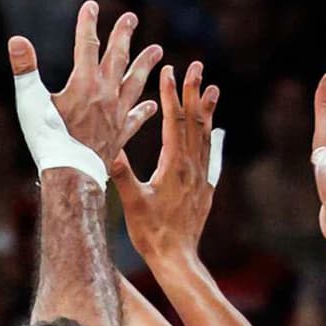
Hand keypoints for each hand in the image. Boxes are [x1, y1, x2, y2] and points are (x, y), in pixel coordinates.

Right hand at [9, 2, 161, 172]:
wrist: (72, 176)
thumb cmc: (48, 141)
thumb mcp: (30, 102)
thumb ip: (25, 70)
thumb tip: (17, 40)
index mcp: (85, 84)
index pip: (87, 45)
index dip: (88, 23)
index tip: (92, 6)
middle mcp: (106, 96)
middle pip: (117, 58)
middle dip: (123, 36)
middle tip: (131, 18)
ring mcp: (116, 115)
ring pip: (134, 84)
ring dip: (145, 65)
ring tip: (158, 50)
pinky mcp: (120, 135)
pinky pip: (136, 119)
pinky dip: (143, 110)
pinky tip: (152, 105)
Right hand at [110, 63, 219, 265]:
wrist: (177, 260)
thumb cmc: (151, 233)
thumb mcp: (132, 202)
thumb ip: (122, 174)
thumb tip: (107, 149)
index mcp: (174, 166)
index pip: (174, 121)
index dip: (171, 93)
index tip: (169, 69)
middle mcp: (192, 168)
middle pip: (194, 122)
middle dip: (194, 92)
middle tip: (197, 66)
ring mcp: (201, 179)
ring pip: (206, 137)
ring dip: (207, 111)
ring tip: (212, 88)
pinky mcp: (205, 191)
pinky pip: (211, 158)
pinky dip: (213, 140)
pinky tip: (217, 133)